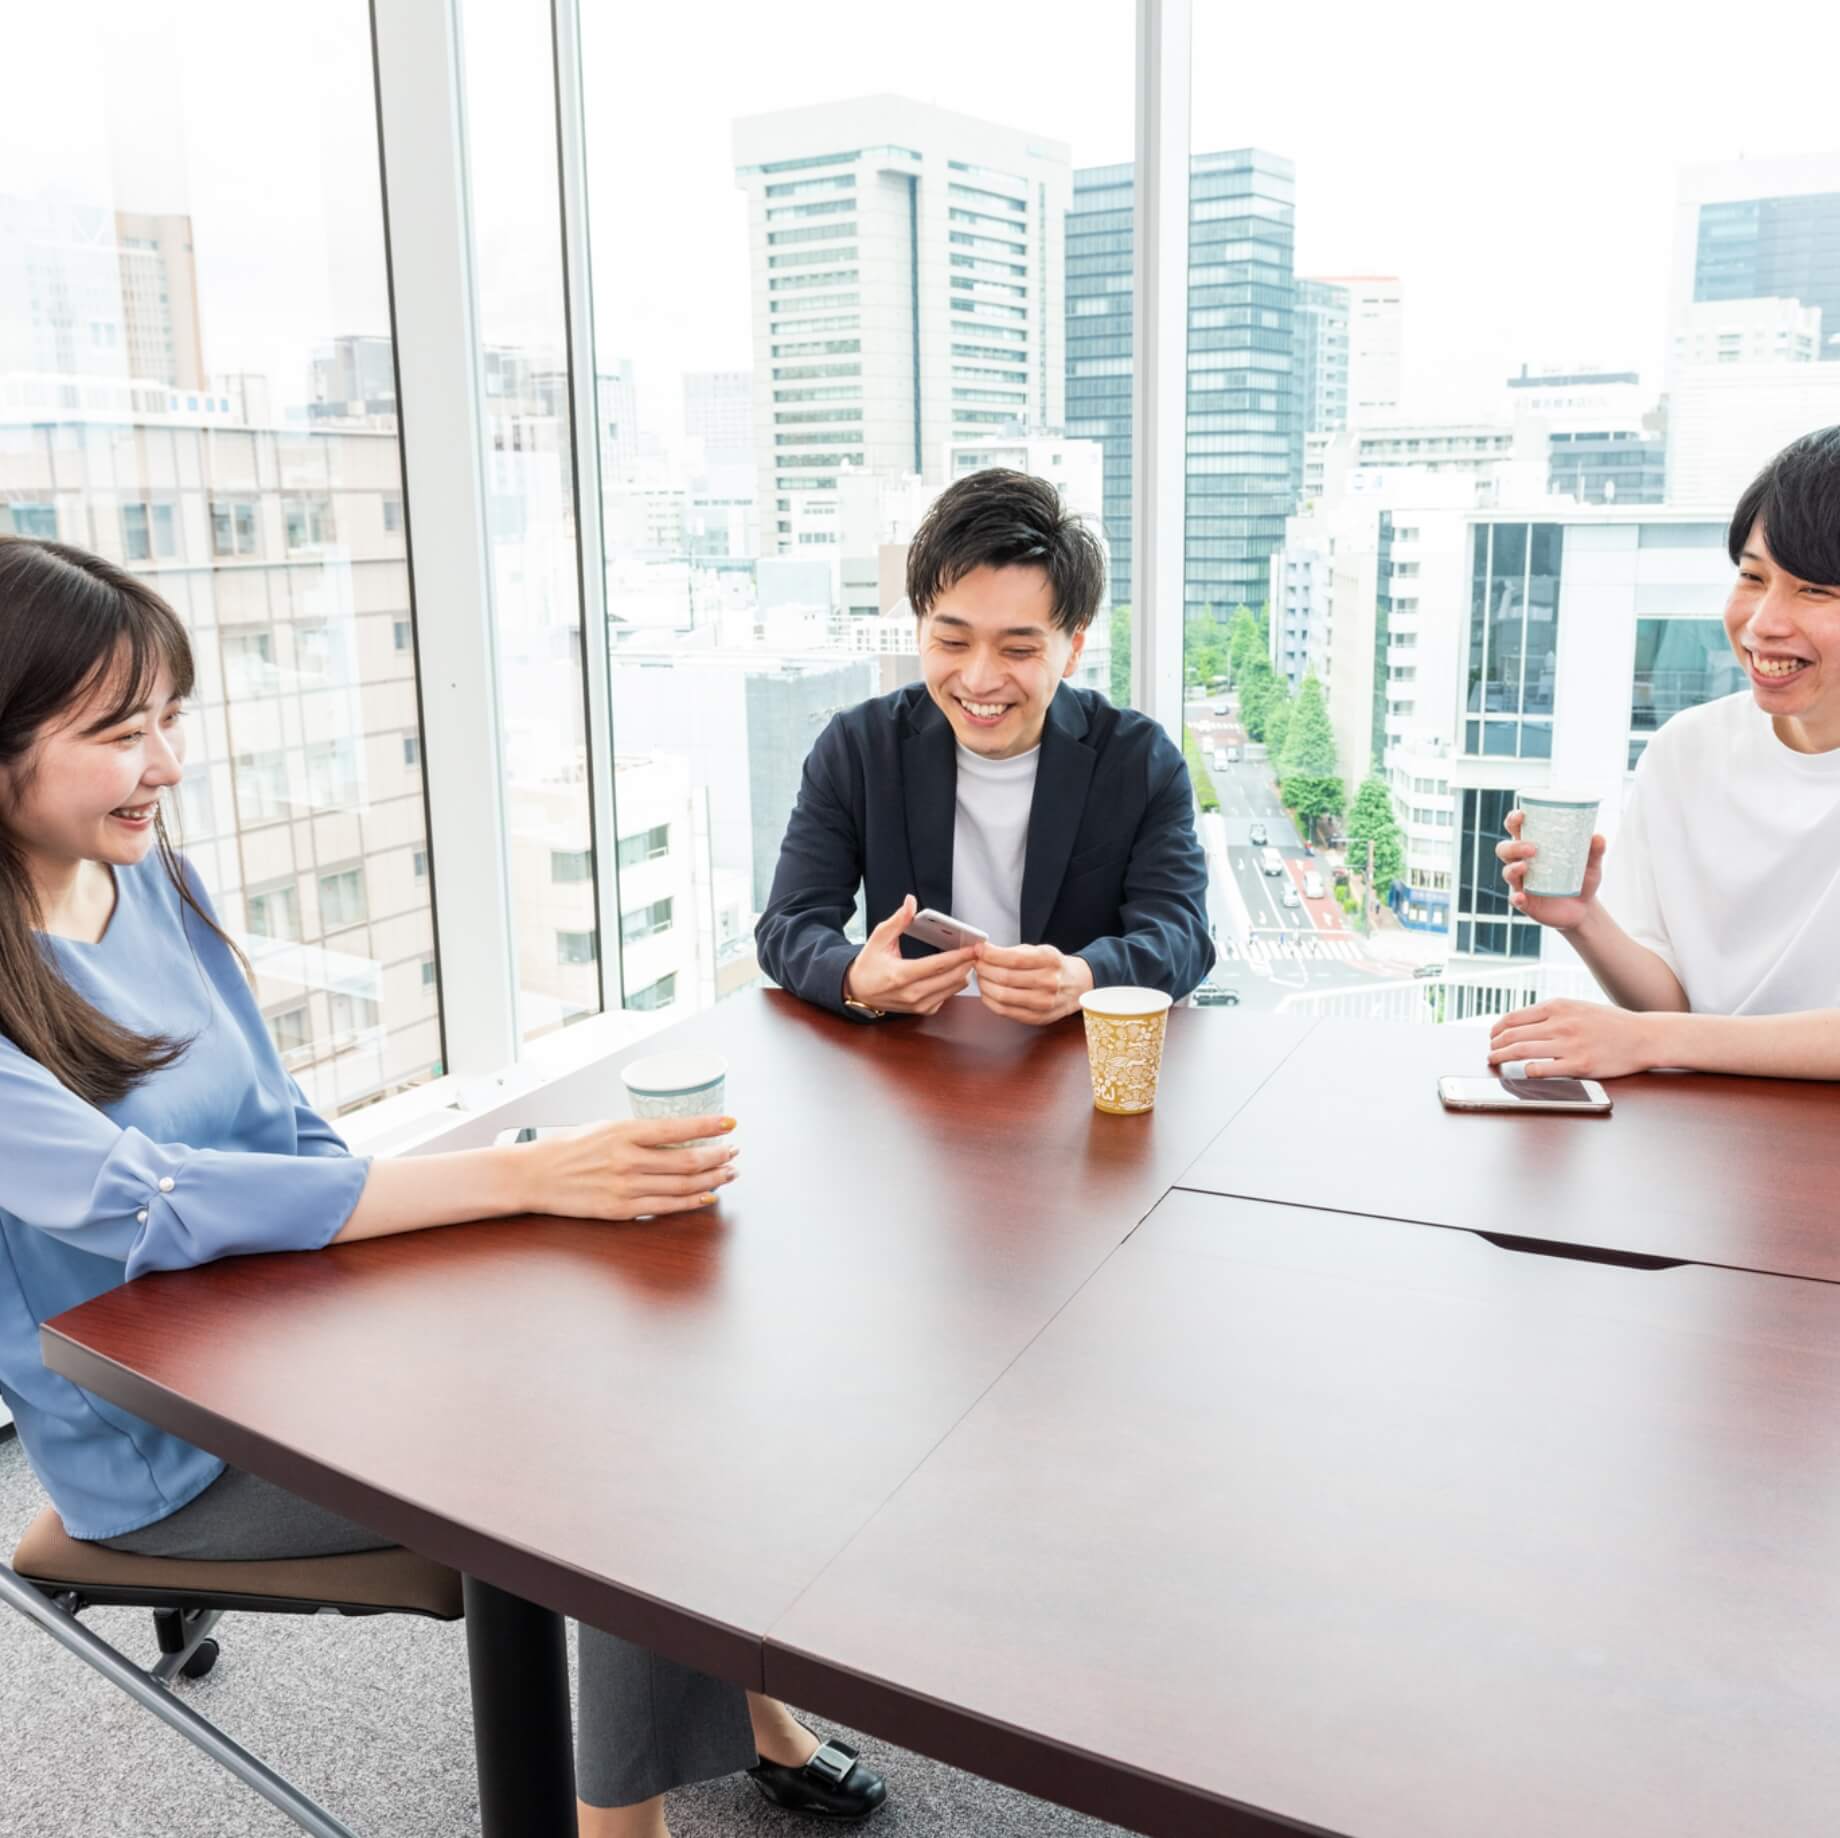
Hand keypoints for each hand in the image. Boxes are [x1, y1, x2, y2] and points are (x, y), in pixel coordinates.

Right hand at [520, 1115, 738, 1219]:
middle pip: (686, 1160)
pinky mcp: (621, 1209)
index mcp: (624, 1132)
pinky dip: (691, 1202)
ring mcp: (625, 1187)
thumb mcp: (605, 1127)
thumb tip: (677, 1133)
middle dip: (717, 1156)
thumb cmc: (568, 1147)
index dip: (709, 1125)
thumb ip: (639, 1132)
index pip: (677, 1127)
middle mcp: (627, 1159)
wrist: (535, 1175)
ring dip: (712, 1179)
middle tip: (734, 1151)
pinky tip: (707, 1196)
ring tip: (729, 1172)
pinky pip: (665, 1207)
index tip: (730, 1122)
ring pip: (681, 1185)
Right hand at [845, 894, 980, 1014]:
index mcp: (901, 975)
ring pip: (954, 988)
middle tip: (978, 949)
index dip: (959, 956)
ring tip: (968, 958)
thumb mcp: (878, 939)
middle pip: (952, 978)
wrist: (858, 992)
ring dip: (964, 972)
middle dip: (968, 963)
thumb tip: (910, 902)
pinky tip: (954, 971)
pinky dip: (954, 983)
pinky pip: (948, 996)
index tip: (974, 947)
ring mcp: (919, 1005)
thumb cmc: (868, 965)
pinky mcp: (923, 1010)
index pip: (938, 966)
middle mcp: (912, 993)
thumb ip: (897, 921)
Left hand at [975, 942, 1094, 1025]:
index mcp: (1050, 960)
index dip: (991, 955)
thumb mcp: (1038, 950)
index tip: (979, 950)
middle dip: (984, 970)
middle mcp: (1050, 982)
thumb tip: (983, 951)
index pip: (1013, 958)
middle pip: (1005, 978)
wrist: (1075, 985)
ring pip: (1002, 996)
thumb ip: (1012, 951)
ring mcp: (1045, 1003)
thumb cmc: (1052, 966)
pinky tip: (988, 992)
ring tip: (981, 978)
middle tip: (977, 964)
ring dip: (985, 986)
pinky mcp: (1037, 1018)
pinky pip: (1005, 1011)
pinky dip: (990, 1001)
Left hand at [1487, 999, 1658, 1080]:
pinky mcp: (1579, 1065)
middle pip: (1513, 1035)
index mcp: (1558, 1006)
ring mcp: (1569, 1044)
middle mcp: (1561, 1023)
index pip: (1514, 1017)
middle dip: (1495, 1045)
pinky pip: (1542, 1069)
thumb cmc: (1612, 1023)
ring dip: (1502, 1057)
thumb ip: (1552, 1013)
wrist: (1644, 1036)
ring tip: (1495, 1061)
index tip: (1492, 1036)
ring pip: (1522, 1051)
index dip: (1497, 1029)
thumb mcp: (1578, 1007)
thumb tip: (1522, 1023)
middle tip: (1490, 1052)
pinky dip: (1526, 1070)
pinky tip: (1523, 1071)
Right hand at [1495, 809, 1604, 931]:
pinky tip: (1522, 897)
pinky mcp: (1525, 902)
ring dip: (1512, 868)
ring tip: (1525, 867)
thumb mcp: (1592, 865)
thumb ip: (1595, 851)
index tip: (1521, 815)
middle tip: (1532, 848)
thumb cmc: (1582, 880)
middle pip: (1505, 849)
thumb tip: (1598, 837)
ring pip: (1507, 872)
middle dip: (1513, 846)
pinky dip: (1516, 897)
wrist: (1584, 911)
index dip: (1513, 820)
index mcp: (1535, 848)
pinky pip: (1514, 899)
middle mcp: (1524, 863)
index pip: (1517, 830)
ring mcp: (1522, 883)